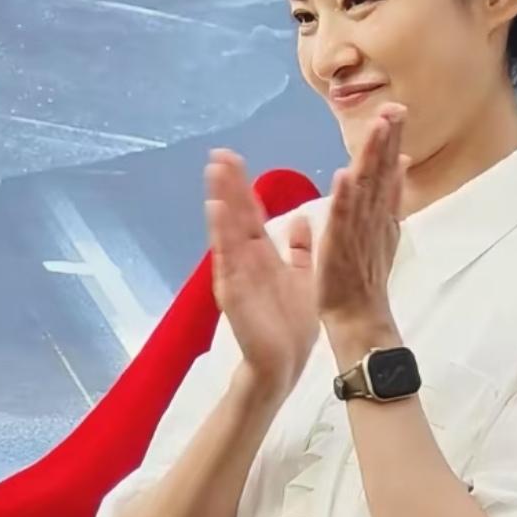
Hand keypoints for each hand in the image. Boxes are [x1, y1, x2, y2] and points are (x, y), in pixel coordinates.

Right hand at [205, 150, 317, 394]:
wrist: (285, 362)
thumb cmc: (292, 326)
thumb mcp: (302, 278)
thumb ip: (300, 250)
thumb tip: (301, 220)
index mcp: (262, 255)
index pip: (250, 213)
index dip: (242, 186)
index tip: (234, 159)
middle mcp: (245, 261)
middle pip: (235, 215)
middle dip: (227, 185)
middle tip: (218, 153)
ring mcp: (236, 275)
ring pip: (226, 231)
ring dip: (219, 201)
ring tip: (214, 172)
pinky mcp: (233, 292)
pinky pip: (226, 259)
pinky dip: (221, 235)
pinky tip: (216, 211)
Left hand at [314, 105, 408, 336]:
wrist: (359, 319)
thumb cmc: (364, 280)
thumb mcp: (384, 232)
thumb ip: (391, 198)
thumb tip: (401, 163)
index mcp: (381, 215)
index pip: (388, 172)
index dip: (392, 142)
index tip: (396, 110)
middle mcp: (374, 220)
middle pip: (383, 174)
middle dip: (389, 141)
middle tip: (395, 108)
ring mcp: (359, 234)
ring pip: (367, 190)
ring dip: (373, 158)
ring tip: (378, 127)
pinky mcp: (341, 249)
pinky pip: (343, 221)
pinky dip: (345, 199)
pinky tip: (346, 175)